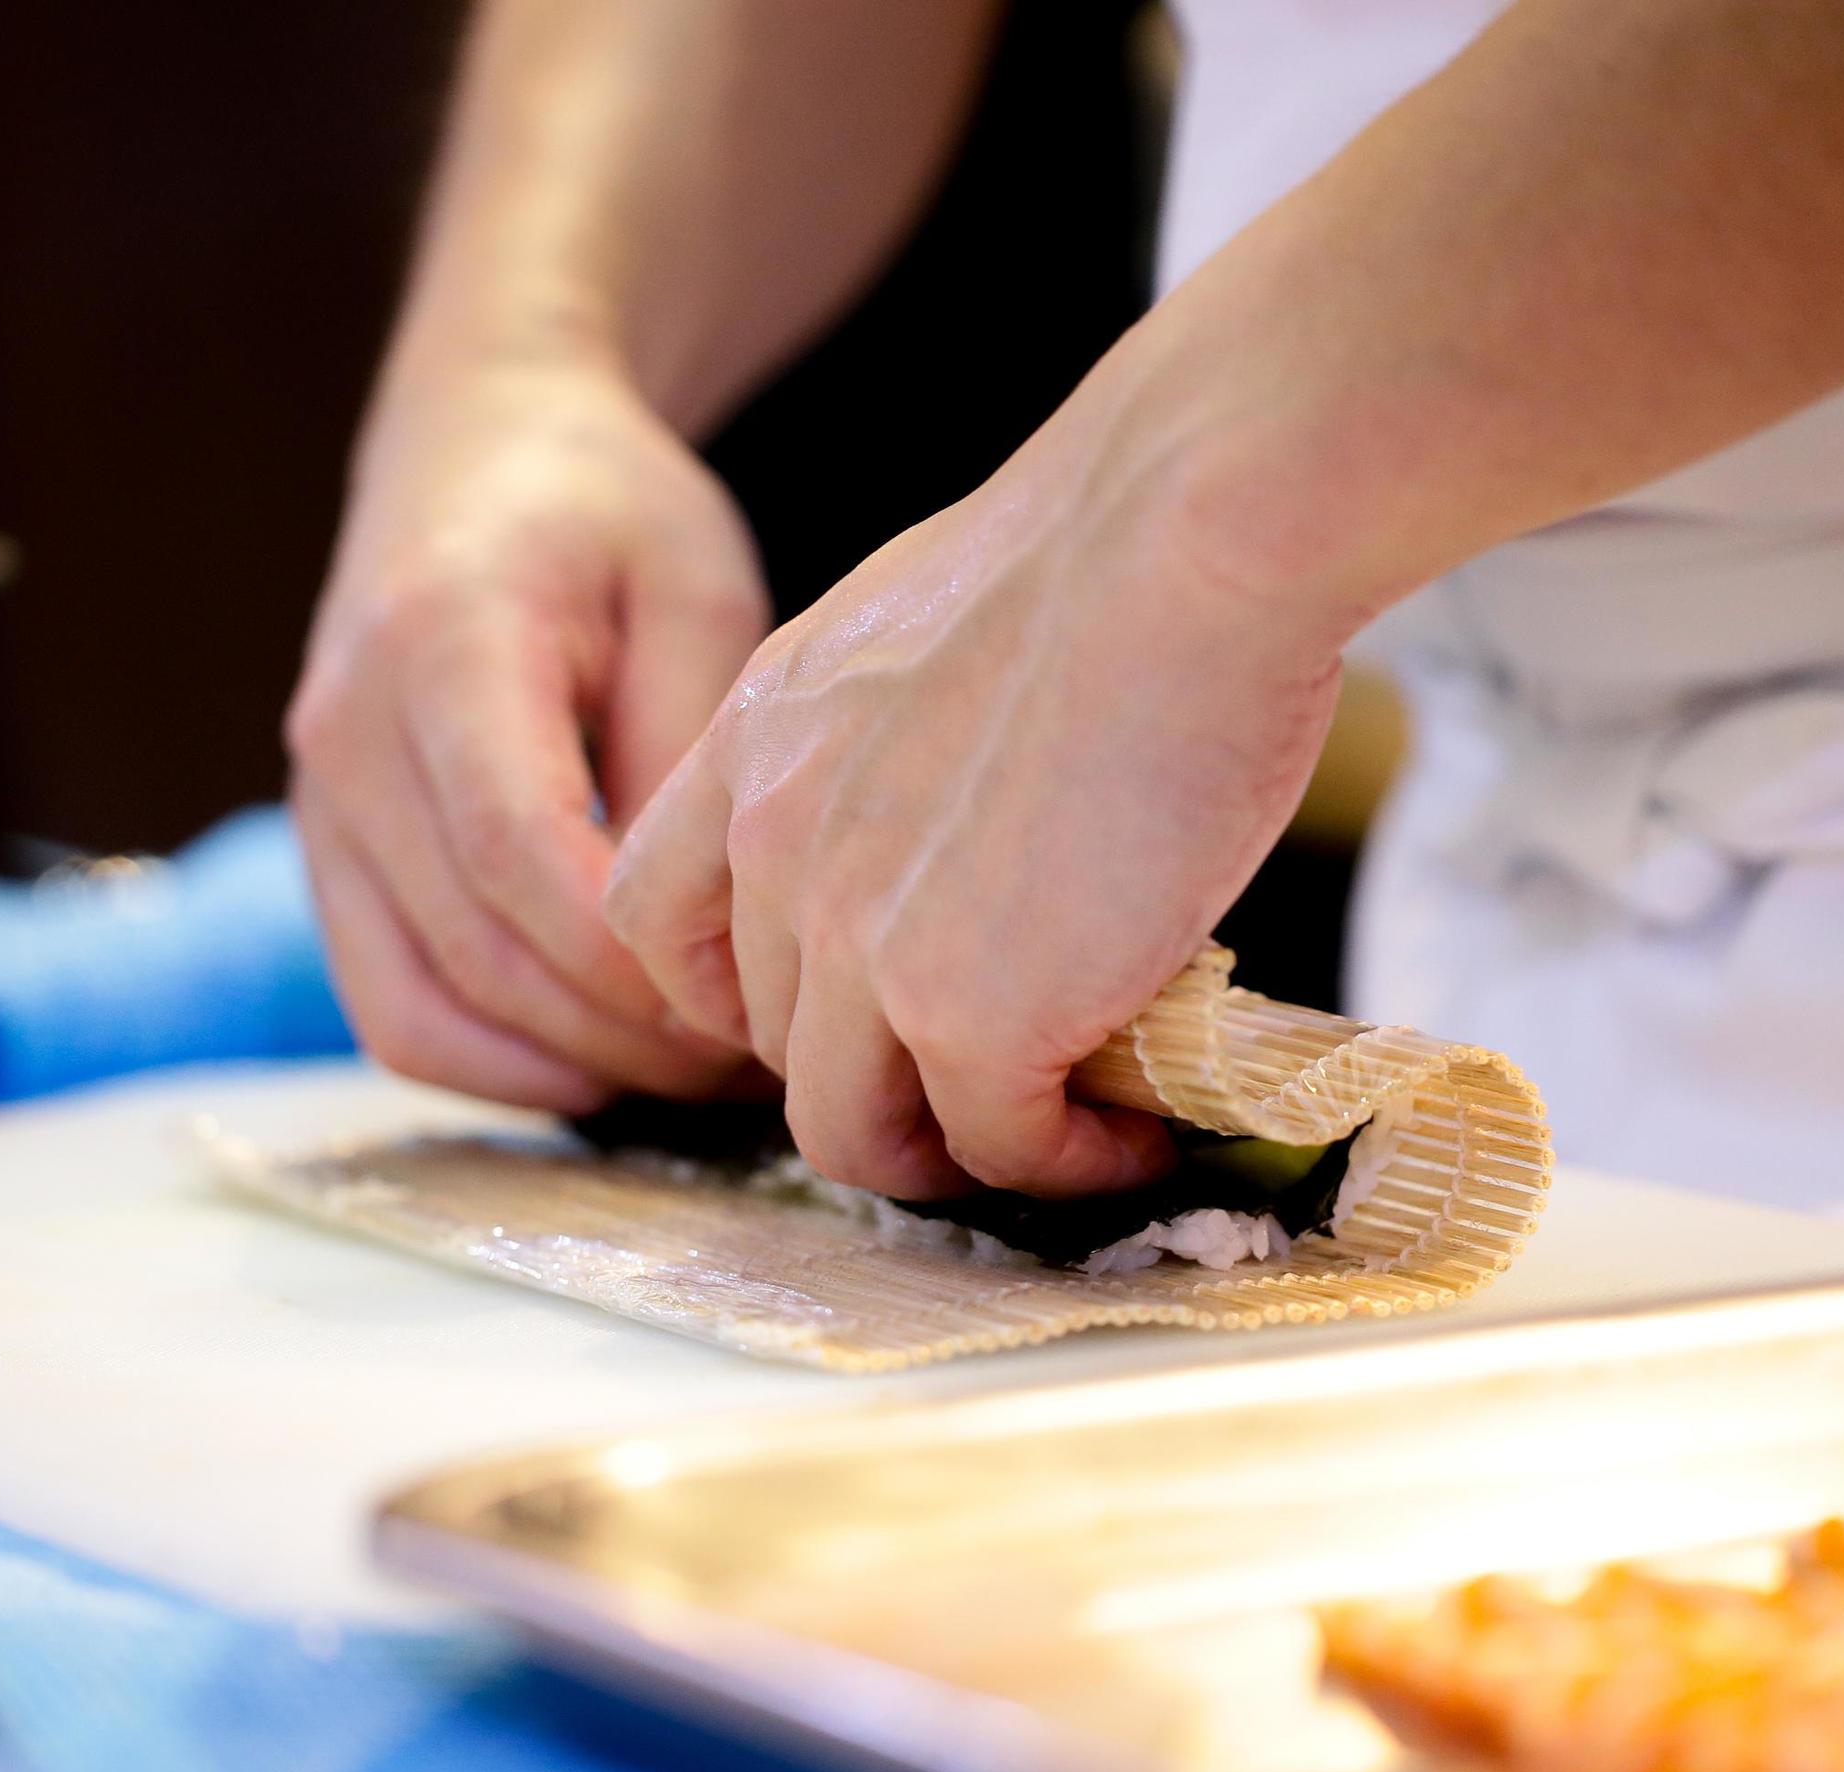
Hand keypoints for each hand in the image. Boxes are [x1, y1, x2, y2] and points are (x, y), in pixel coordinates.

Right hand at [289, 354, 767, 1110]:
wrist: (474, 446)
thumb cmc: (607, 510)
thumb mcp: (694, 589)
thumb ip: (688, 750)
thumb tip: (700, 930)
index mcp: (441, 643)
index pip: (513, 849)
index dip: (627, 957)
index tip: (744, 997)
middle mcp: (349, 734)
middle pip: (477, 949)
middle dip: (624, 1031)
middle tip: (752, 1056)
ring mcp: (322, 804)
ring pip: (422, 1007)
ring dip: (567, 1064)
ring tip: (691, 1067)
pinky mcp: (328, 856)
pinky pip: (389, 1008)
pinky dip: (492, 1063)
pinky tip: (599, 1060)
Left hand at [605, 368, 1351, 1198]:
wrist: (1188, 533)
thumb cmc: (1117, 547)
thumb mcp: (931, 628)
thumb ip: (898, 739)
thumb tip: (976, 823)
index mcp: (759, 738)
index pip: (655, 915)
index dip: (730, 994)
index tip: (834, 1014)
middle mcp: (777, 844)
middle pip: (768, 1041)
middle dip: (875, 1079)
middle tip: (993, 1082)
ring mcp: (857, 940)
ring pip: (853, 1130)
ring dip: (956, 1152)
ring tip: (1063, 1131)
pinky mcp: (966, 1015)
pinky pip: (998, 1148)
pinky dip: (1066, 1166)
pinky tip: (1137, 1137)